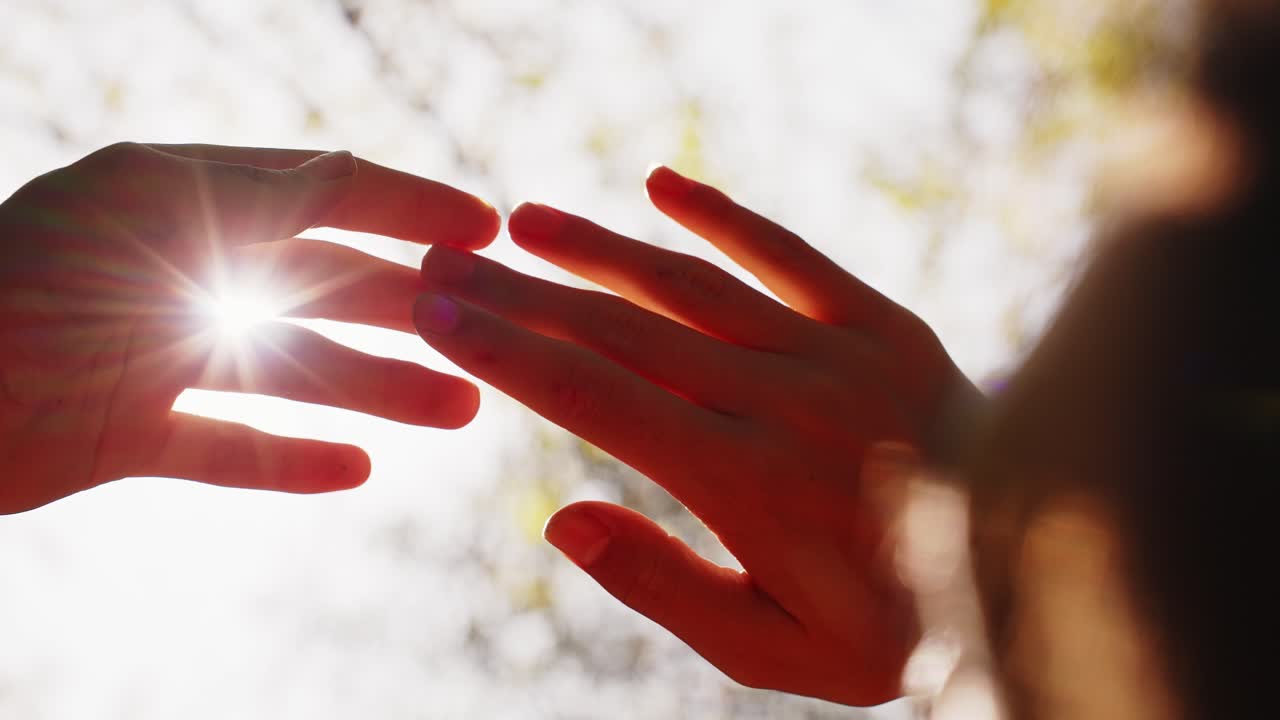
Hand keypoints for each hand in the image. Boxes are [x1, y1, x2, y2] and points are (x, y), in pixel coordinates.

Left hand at [0, 142, 498, 513]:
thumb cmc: (26, 288)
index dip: (405, 204)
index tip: (484, 226)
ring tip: (459, 413)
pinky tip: (356, 470)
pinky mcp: (127, 433)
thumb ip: (253, 195)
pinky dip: (288, 461)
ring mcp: (154, 355)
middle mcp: (177, 268)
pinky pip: (226, 449)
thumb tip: (347, 169)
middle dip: (408, 313)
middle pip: (320, 288)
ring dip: (377, 391)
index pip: (318, 191)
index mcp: (180, 196)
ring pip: (291, 371)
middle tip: (490, 338)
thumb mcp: (151, 212)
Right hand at [412, 166, 980, 705]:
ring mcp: (835, 353)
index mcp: (741, 482)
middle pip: (622, 330)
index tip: (443, 315)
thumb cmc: (889, 626)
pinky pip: (791, 254)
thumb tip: (560, 519)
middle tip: (448, 265)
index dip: (509, 351)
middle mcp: (779, 401)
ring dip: (598, 249)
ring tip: (524, 222)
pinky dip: (722, 217)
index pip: (595, 397)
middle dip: (523, 294)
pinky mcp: (882, 325)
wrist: (1034, 572)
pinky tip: (659, 186)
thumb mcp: (769, 645)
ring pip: (691, 284)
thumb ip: (661, 584)